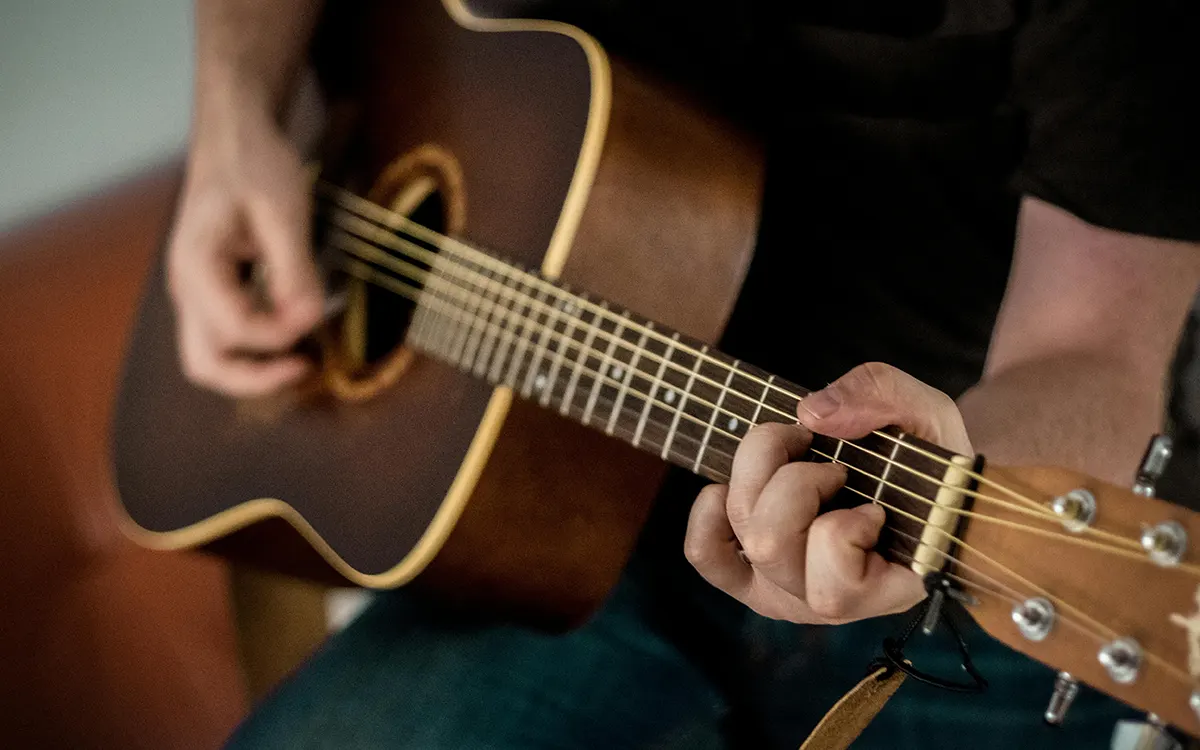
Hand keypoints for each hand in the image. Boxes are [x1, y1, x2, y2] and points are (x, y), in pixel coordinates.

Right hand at [167, 102, 323, 396]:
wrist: (234, 137)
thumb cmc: (254, 164)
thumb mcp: (283, 211)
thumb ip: (294, 268)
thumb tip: (309, 319)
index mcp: (196, 266)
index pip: (236, 330)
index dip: (282, 333)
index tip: (318, 314)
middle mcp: (186, 288)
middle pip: (205, 365)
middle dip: (256, 379)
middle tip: (305, 368)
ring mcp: (196, 293)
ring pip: (212, 358)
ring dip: (255, 368)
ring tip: (302, 357)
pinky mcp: (214, 292)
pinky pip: (226, 337)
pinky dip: (257, 348)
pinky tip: (292, 331)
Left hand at [683, 362, 972, 623]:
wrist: (913, 476)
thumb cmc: (927, 455)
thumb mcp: (926, 413)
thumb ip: (883, 398)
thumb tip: (812, 414)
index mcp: (885, 589)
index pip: (836, 588)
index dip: (846, 529)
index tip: (874, 503)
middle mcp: (828, 603)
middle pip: (770, 545)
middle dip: (796, 481)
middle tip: (833, 465)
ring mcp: (784, 590)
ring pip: (744, 536)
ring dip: (760, 477)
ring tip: (797, 458)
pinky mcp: (750, 574)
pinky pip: (705, 553)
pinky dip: (708, 513)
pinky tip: (734, 485)